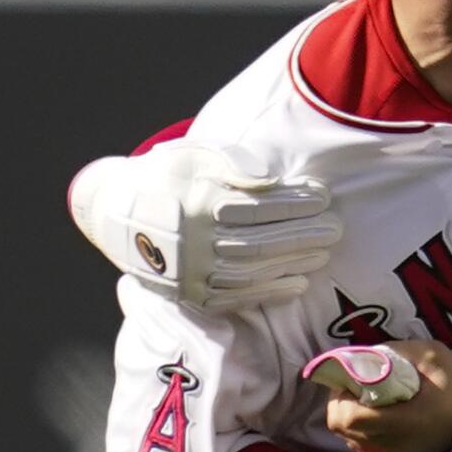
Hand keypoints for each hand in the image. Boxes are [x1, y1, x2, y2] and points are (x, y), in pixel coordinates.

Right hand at [67, 142, 341, 310]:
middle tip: (336, 229)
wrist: (114, 210)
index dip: (295, 202)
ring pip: (251, 272)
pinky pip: (235, 297)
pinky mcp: (189, 293)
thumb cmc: (168, 175)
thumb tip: (270, 179)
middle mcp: (193, 241)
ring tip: (324, 254)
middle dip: (303, 235)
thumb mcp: (194, 153)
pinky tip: (297, 283)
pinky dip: (270, 292)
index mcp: (197, 202)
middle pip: (260, 242)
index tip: (323, 196)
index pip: (258, 206)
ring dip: (293, 264)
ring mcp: (190, 272)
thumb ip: (233, 162)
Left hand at [323, 340, 451, 451]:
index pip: (346, 417)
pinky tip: (386, 413)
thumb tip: (367, 354)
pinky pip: (367, 446)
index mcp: (400, 422)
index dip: (340, 396)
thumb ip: (398, 351)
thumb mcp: (435, 355)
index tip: (352, 378)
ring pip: (352, 439)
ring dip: (353, 417)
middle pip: (343, 430)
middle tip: (358, 385)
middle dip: (343, 403)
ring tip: (373, 398)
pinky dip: (366, 429)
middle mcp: (392, 447)